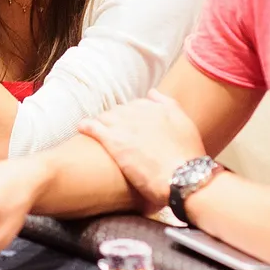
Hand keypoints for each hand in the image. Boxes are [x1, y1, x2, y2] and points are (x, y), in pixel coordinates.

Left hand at [76, 90, 205, 208]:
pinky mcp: (114, 141)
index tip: (131, 126)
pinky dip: (86, 126)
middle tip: (116, 134)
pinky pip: (93, 127)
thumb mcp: (185, 123)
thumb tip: (152, 93)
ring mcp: (125, 125)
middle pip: (120, 111)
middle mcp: (140, 111)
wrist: (183, 177)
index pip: (137, 105)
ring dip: (103, 124)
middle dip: (117, 120)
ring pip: (106, 117)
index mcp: (157, 107)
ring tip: (99, 133)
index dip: (133, 117)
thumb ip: (169, 105)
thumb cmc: (188, 156)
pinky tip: (82, 128)